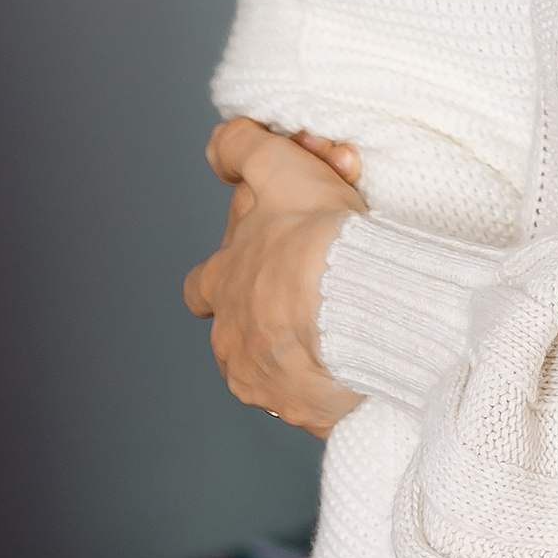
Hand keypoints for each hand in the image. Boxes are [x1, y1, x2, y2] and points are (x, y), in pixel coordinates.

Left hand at [184, 120, 365, 434]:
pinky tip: (351, 358)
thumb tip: (219, 147)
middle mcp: (231, 340)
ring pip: (268, 368)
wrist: (355, 305)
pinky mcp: (300, 410)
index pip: (202, 285)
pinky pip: (307, 398)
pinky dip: (322, 382)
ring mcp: (262, 382)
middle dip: (260, 320)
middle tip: (304, 299)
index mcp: (223, 284)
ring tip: (337, 326)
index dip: (226, 273)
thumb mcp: (276, 168)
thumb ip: (240, 148)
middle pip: (233, 335)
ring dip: (293, 351)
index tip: (261, 262)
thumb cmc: (315, 239)